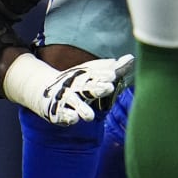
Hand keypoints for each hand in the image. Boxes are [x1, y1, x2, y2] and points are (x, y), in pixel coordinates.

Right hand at [4, 52, 133, 124]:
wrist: (46, 90)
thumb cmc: (78, 82)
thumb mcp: (93, 73)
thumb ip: (113, 68)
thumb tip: (131, 58)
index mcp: (85, 76)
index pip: (95, 74)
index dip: (103, 75)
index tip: (112, 74)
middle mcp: (74, 86)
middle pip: (86, 86)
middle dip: (96, 88)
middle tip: (108, 88)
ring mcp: (65, 98)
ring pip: (74, 103)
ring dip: (82, 108)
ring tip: (90, 116)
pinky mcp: (57, 111)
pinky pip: (62, 114)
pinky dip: (67, 116)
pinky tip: (74, 119)